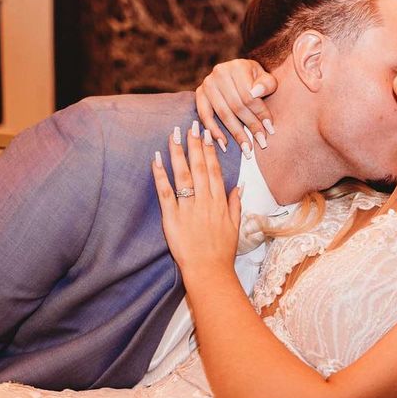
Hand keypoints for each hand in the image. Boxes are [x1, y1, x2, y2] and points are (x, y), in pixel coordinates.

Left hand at [151, 122, 241, 278]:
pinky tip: (156, 160)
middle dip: (195, 145)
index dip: (210, 151)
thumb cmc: (222, 252)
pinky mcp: (172, 218)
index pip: (215, 171)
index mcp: (220, 202)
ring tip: (174, 136)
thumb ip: (236, 204)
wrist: (209, 271)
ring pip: (183, 176)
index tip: (207, 135)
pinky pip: (166, 193)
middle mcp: (205, 202)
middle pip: (200, 168)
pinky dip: (161, 175)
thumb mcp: (235, 226)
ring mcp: (188, 209)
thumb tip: (240, 186)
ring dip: (178, 154)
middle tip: (191, 126)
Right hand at [195, 59, 277, 154]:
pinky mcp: (200, 94)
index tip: (270, 130)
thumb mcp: (266, 80)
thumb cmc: (256, 81)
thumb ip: (266, 85)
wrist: (240, 75)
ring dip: (236, 133)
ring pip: (223, 113)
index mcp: (238, 66)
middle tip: (261, 143)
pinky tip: (224, 145)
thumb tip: (256, 93)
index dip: (261, 114)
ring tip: (247, 149)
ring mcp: (207, 83)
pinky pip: (205, 116)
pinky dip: (214, 131)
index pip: (249, 96)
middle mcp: (219, 72)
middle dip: (251, 126)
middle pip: (237, 106)